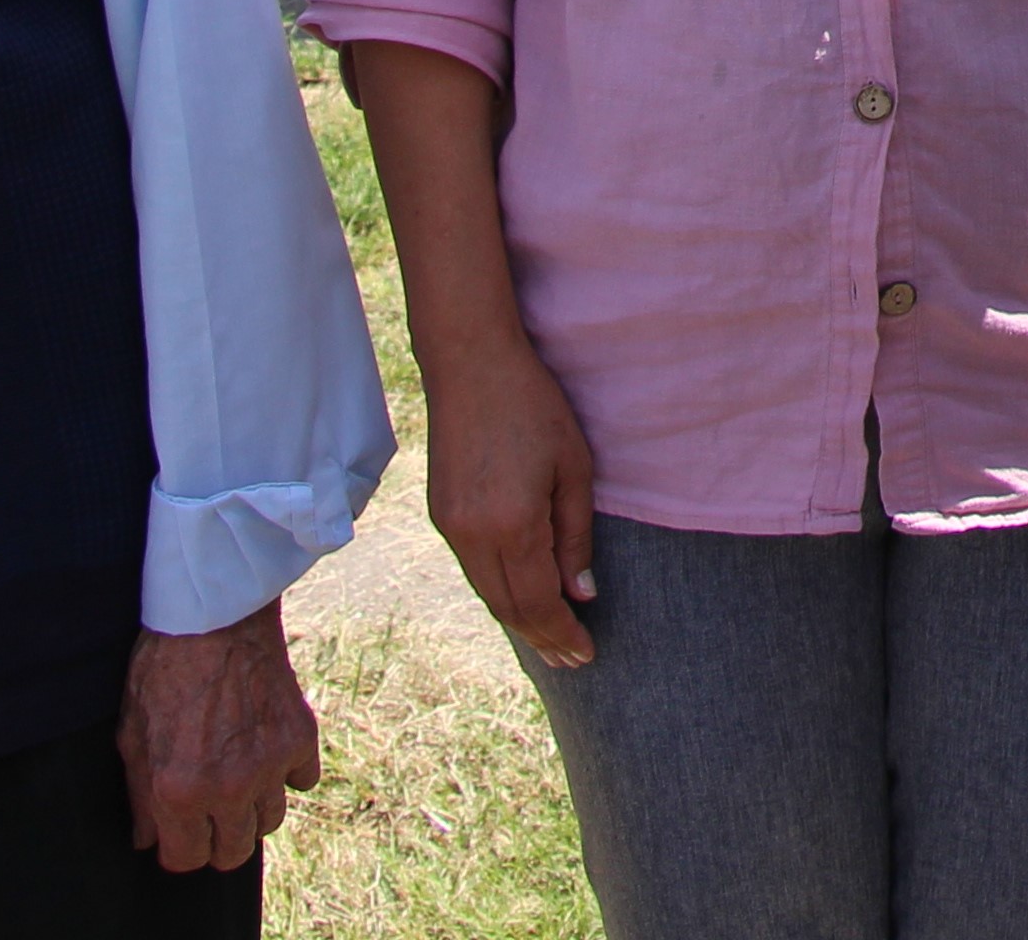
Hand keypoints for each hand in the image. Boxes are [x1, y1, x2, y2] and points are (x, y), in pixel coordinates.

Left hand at [118, 604, 318, 872]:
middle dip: (216, 838)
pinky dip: (287, 773)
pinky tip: (265, 751)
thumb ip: (139, 796)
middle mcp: (229, 787)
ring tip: (237, 779)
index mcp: (179, 791)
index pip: (186, 859)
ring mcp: (270, 764)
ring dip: (252, 810)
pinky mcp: (300, 737)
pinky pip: (302, 781)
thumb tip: (147, 838)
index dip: (178, 848)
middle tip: (208, 810)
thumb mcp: (132, 735)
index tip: (178, 831)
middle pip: (233, 852)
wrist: (214, 615)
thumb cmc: (162, 669)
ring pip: (270, 822)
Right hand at [422, 333, 604, 667]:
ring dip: (519, 621)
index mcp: (512, 525)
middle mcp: (473, 536)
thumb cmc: (534, 408)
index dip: (562, 634)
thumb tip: (581, 595)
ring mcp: (450, 527)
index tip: (586, 655)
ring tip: (550, 641)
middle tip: (571, 661)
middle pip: (508, 608)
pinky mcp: (440, 515)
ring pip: (487, 593)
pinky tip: (520, 599)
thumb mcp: (573, 468)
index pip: (538, 602)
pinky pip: (474, 570)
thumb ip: (575, 537)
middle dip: (542, 638)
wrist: (470, 366)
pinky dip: (499, 592)